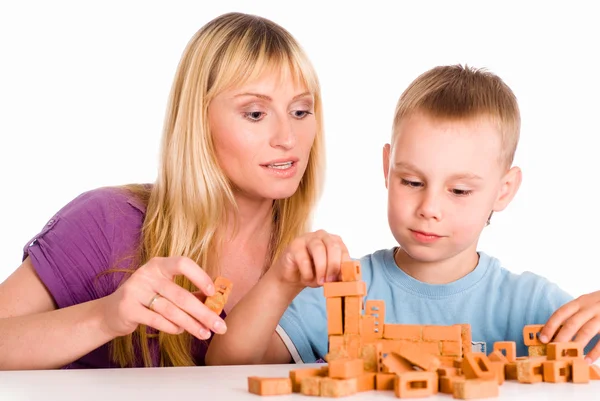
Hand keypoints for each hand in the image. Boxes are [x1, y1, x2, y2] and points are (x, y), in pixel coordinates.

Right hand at [100, 256, 226, 340]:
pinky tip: (181, 331)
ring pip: (170, 310)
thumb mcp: (166, 290)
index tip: (213, 292)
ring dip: (191, 324)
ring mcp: (135, 290)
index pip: (183, 263)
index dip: (200, 276)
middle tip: (219, 326)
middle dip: (203, 312)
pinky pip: (156, 320)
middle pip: (180, 294)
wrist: (111, 312)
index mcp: (159, 265)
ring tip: (204, 333)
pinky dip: (172, 327)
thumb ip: (189, 293)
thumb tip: (215, 301)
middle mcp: (146, 274)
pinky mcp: (128, 309)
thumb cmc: (146, 299)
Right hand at [269, 229, 349, 288]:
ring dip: (321, 268)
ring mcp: (308, 238)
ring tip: (320, 282)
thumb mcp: (329, 274)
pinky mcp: (294, 245)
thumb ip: (338, 274)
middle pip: (333, 246)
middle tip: (331, 281)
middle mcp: (322, 236)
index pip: (343, 250)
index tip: (344, 280)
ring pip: (318, 249)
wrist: (293, 276)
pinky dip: (307, 272)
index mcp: (334, 241)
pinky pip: (303, 258)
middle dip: (333, 266)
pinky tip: (307, 278)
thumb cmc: (314, 272)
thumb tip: (348, 280)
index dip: (345, 266)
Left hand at [540, 291, 599, 361]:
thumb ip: (575, 315)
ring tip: (568, 356)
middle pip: (572, 323)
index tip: (542, 339)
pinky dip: (595, 352)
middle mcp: (590, 307)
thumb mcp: (588, 304)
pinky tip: (587, 360)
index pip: (560, 313)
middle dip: (560, 338)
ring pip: (586, 331)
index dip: (550, 326)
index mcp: (580, 302)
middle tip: (553, 351)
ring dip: (575, 345)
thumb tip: (555, 332)